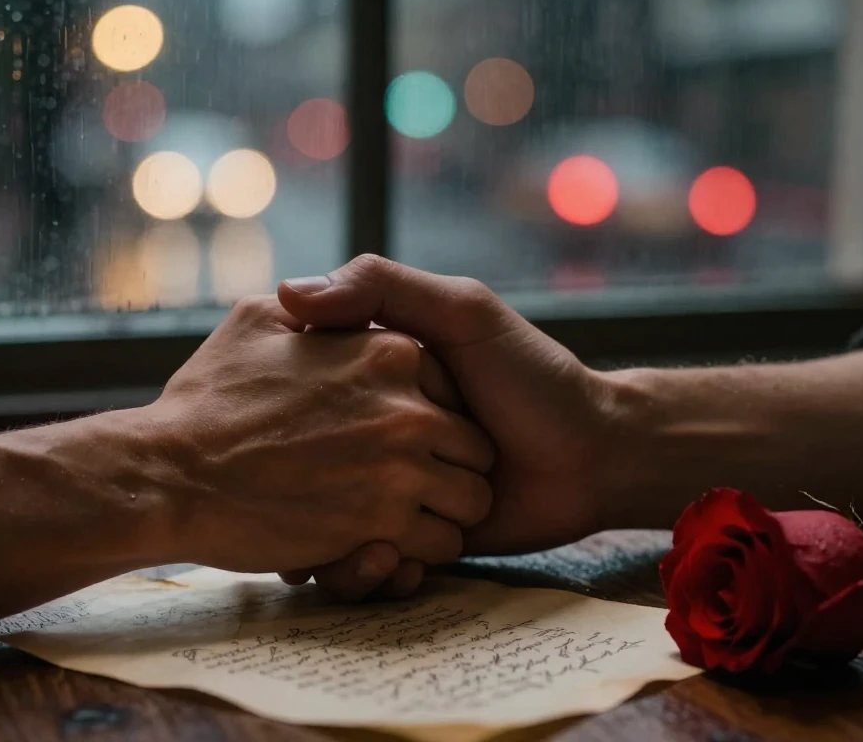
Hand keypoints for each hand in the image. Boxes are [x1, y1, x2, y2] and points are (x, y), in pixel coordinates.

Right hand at [139, 295, 494, 575]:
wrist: (162, 478)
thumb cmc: (205, 401)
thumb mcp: (257, 319)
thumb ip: (316, 301)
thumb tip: (332, 293)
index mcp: (388, 352)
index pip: (443, 386)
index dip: (420, 413)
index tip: (384, 433)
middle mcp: (408, 408)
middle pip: (468, 447)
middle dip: (443, 468)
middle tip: (389, 484)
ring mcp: (401, 472)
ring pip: (465, 503)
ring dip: (437, 516)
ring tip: (388, 518)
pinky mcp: (384, 531)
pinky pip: (435, 549)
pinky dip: (414, 557)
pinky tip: (373, 546)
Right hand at [275, 256, 617, 595]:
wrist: (594, 458)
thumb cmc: (530, 375)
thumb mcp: (459, 311)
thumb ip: (381, 286)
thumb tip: (288, 292)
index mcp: (375, 381)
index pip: (299, 404)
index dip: (279, 425)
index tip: (268, 440)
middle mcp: (378, 438)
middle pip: (305, 478)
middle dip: (301, 500)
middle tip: (300, 508)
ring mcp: (395, 493)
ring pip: (330, 531)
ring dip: (336, 550)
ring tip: (361, 547)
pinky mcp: (416, 542)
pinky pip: (369, 569)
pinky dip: (374, 576)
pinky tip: (394, 564)